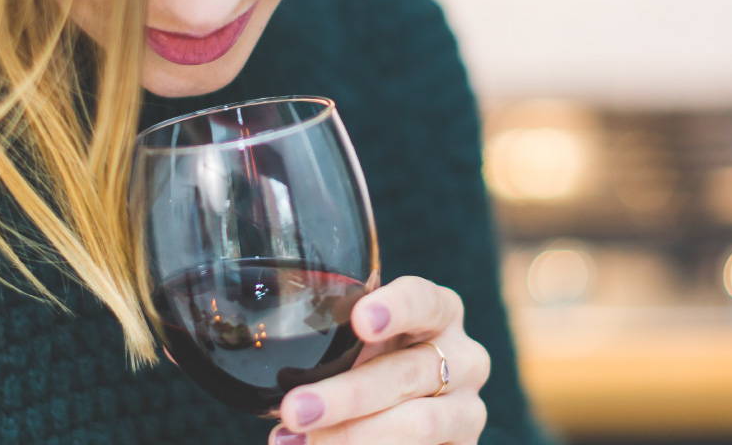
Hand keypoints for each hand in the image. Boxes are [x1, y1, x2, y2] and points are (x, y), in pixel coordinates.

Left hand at [268, 276, 490, 443]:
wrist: (397, 416)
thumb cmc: (368, 364)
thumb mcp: (355, 344)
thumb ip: (333, 335)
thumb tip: (262, 346)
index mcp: (438, 313)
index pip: (424, 300)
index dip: (395, 308)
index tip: (360, 320)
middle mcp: (464, 357)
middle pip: (408, 372)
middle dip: (347, 395)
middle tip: (295, 409)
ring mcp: (469, 409)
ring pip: (418, 423)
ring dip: (353, 436)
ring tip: (298, 442)